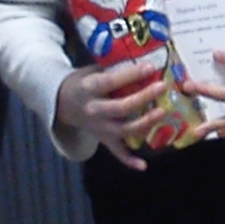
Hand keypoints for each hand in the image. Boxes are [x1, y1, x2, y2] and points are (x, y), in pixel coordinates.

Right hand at [54, 52, 191, 170]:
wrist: (62, 102)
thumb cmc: (85, 81)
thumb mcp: (93, 70)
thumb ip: (115, 68)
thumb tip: (146, 58)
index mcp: (89, 89)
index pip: (110, 83)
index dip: (131, 75)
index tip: (150, 67)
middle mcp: (93, 110)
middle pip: (120, 108)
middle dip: (143, 98)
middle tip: (162, 87)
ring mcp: (98, 127)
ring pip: (123, 130)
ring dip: (144, 124)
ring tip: (162, 113)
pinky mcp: (103, 138)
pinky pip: (116, 152)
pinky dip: (129, 160)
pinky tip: (143, 165)